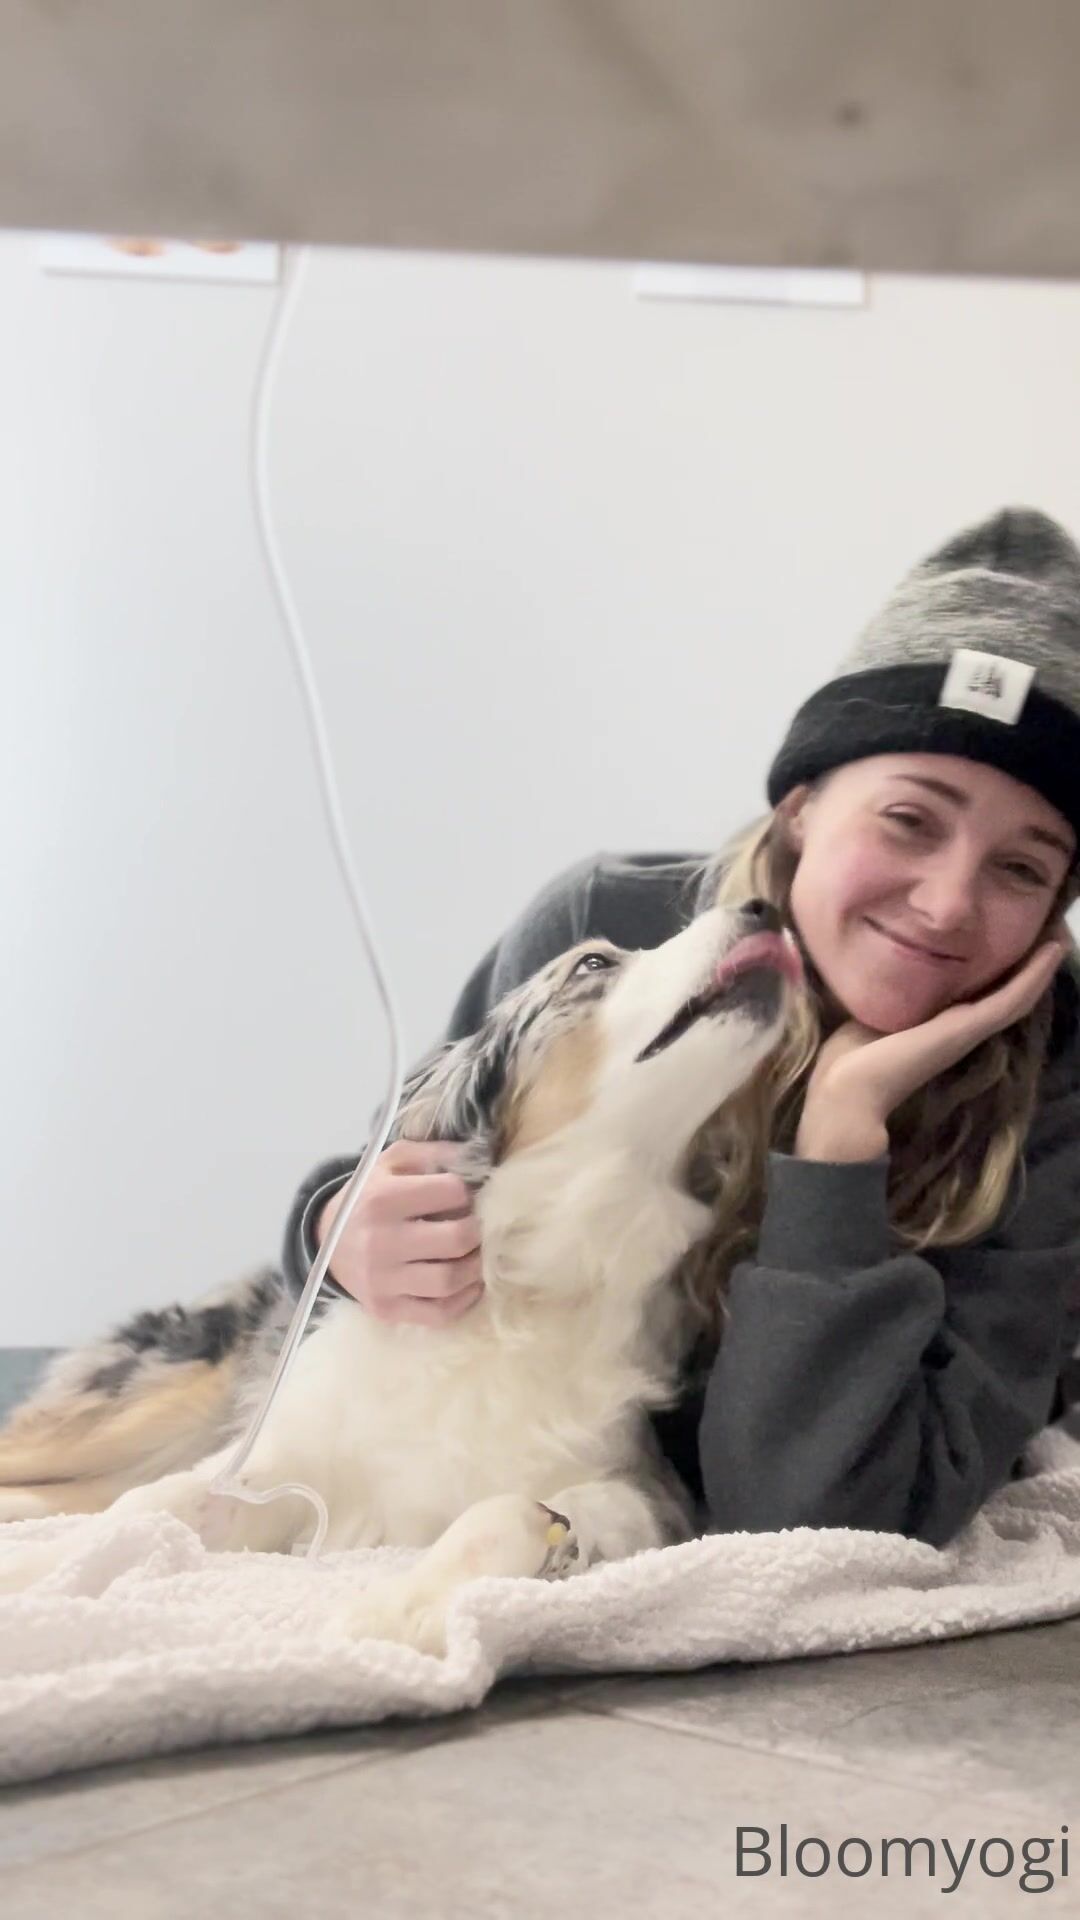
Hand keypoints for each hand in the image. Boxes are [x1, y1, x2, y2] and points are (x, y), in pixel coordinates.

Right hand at [315, 1139, 483, 1326]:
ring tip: (476, 1254)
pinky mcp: (385, 1309)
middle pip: (457, 1239)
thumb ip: (435, 1151)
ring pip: (450, 1280)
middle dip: (479, 1231)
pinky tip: (468, 1283)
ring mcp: (382, 1281)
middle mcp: (380, 1241)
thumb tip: (479, 1158)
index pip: (452, 1192)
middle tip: (479, 1227)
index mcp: (382, 1199)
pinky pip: (438, 1313)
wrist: (326, 1239)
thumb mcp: (393, 1161)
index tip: (465, 1197)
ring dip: (476, 1267)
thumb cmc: (369, 1195)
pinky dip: (464, 1300)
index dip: (468, 1192)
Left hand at [796, 936, 1066, 1162]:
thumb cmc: (849, 1056)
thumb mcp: (875, 1008)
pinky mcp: (967, 1030)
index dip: (1003, 968)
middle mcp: (960, 1027)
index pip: (981, 991)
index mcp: (939, 1024)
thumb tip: (879, 959)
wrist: (847, 1092)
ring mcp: (968, 1031)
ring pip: (1017, 995)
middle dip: (1028, 964)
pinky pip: (1011, 1000)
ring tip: (1059, 937)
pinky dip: (1033, 976)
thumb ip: (889, 989)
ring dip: (1040, 966)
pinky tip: (1052, 951)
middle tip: (1052, 932)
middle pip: (1005, 992)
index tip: (1020, 937)